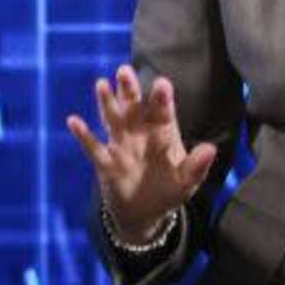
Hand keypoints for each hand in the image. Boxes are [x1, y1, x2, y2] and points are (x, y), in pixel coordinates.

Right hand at [66, 63, 216, 243]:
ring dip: (106, 103)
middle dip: (129, 90)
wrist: (143, 213)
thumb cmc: (168, 191)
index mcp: (163, 134)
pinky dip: (83, 135)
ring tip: (101, 84)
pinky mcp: (105, 162)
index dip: (161, 100)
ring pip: (113, 120)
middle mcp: (140, 134)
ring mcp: (121, 146)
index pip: (162, 114)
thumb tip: (210, 149)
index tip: (162, 84)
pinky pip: (93, 147)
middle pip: (134, 108)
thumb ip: (196, 166)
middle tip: (124, 71)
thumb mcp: (186, 182)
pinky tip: (73, 120)